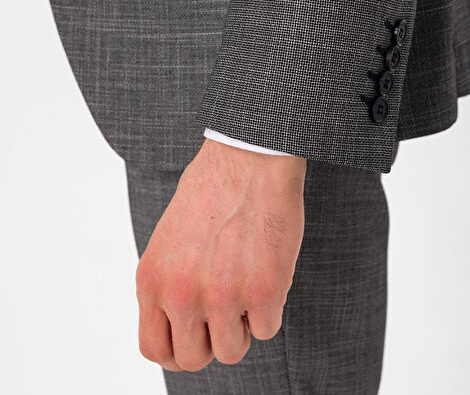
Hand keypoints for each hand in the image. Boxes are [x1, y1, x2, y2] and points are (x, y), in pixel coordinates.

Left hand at [135, 137, 306, 371]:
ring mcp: (222, 297)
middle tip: (227, 311)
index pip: (154, 348)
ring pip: (232, 351)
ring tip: (247, 284)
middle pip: (192, 359)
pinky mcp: (263, 292)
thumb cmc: (212, 188)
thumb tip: (179, 321)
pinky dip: (270, 308)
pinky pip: (267, 329)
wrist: (249, 157)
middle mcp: (182, 295)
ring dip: (243, 326)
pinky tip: (267, 269)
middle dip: (211, 340)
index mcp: (153, 280)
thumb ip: (169, 282)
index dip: (177, 350)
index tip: (195, 338)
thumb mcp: (170, 239)